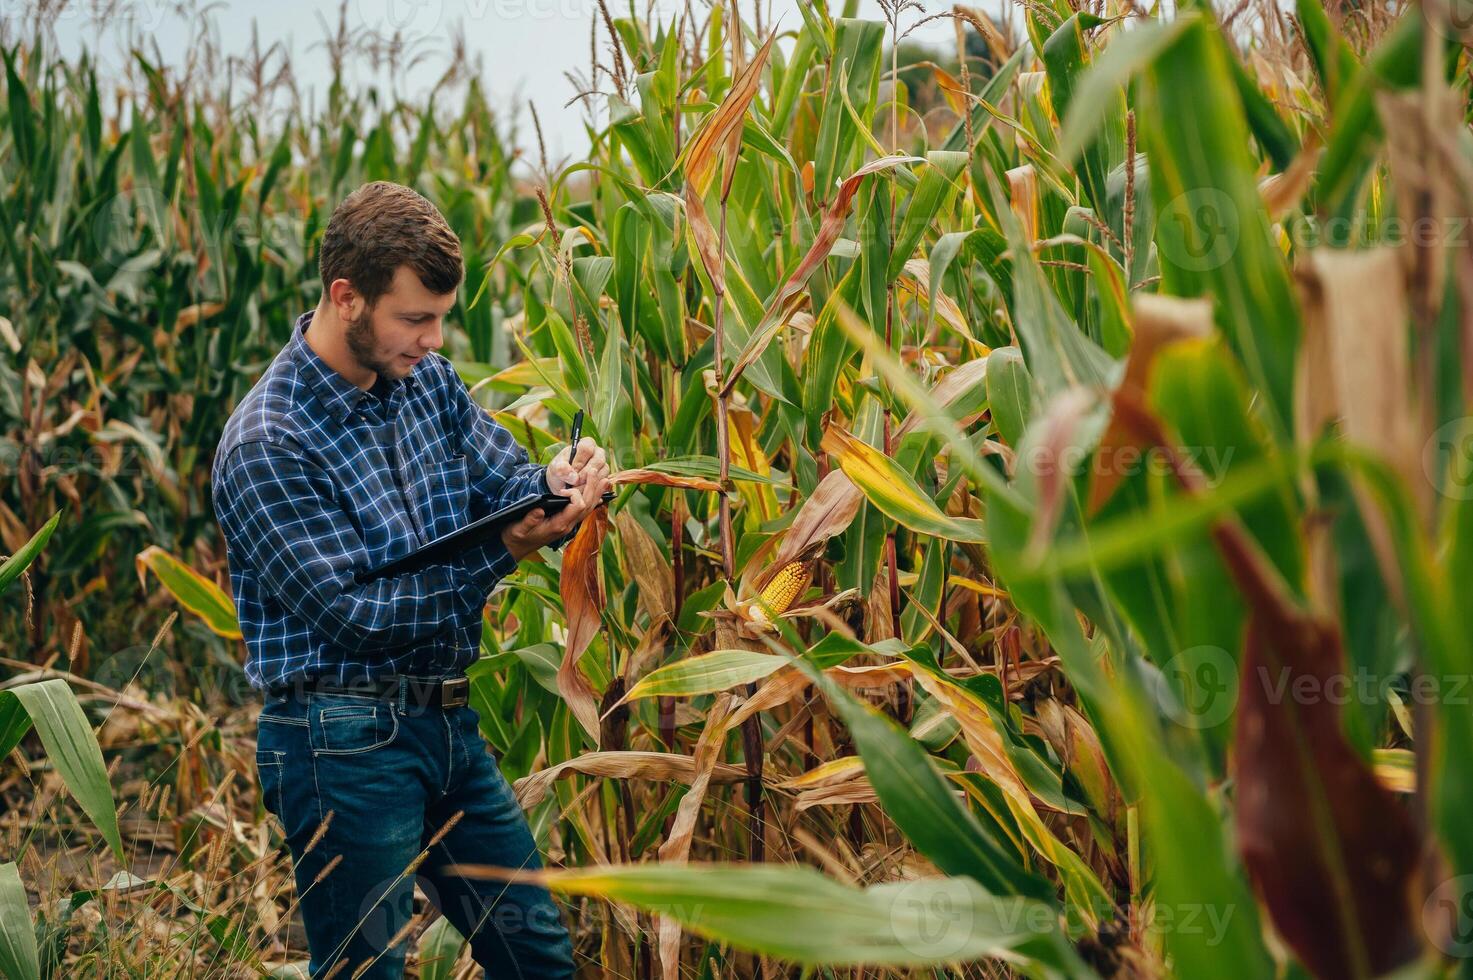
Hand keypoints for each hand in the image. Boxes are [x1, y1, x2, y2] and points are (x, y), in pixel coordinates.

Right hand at [500, 438, 611, 561]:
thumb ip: (529, 520)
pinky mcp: (567, 522)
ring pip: (589, 508)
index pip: (576, 506)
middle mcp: (568, 525)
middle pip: (587, 505)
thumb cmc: (517, 536)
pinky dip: (593, 501)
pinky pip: (584, 511)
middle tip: (596, 471)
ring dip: (596, 493)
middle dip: (592, 487)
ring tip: (605, 480)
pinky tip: (599, 495)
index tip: (563, 488)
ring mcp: (569, 524)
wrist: (517, 547)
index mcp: (558, 525)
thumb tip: (539, 510)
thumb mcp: (518, 528)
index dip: (574, 494)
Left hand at [546, 437, 608, 497]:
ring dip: (587, 484)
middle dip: (584, 475)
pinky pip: (602, 485)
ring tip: (575, 488)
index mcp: (586, 444)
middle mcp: (598, 453)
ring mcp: (603, 466)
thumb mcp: (555, 468)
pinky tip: (581, 492)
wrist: (562, 483)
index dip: (579, 461)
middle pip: (598, 461)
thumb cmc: (560, 470)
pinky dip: (591, 490)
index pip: (587, 448)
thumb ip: (561, 469)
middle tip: (573, 483)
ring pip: (601, 474)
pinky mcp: (605, 478)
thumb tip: (574, 477)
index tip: (572, 471)